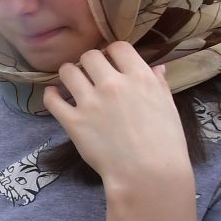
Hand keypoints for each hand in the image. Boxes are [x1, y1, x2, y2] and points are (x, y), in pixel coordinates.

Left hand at [43, 44, 191, 192]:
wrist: (148, 173)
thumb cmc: (165, 143)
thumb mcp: (168, 107)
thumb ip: (158, 84)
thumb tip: (156, 67)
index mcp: (139, 77)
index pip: (118, 47)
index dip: (112, 52)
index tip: (110, 61)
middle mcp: (113, 84)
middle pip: (90, 56)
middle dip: (89, 62)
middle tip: (90, 74)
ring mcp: (91, 102)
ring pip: (68, 71)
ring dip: (69, 74)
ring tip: (72, 83)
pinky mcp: (74, 122)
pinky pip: (52, 99)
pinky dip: (51, 95)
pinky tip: (55, 96)